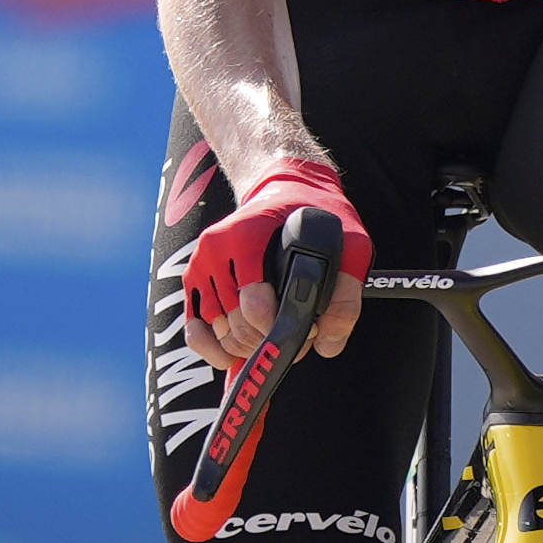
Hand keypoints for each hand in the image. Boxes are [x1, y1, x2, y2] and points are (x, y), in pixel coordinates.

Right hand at [182, 159, 371, 372]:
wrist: (285, 187)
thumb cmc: (316, 214)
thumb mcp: (349, 243)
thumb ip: (345, 293)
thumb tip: (328, 343)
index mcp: (247, 234)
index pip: (254, 306)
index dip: (282, 330)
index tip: (305, 328)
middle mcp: (217, 248)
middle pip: (237, 324)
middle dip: (268, 340)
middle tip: (296, 336)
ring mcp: (201, 263)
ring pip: (219, 331)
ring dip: (247, 346)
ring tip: (275, 336)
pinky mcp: (194, 278)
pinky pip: (194, 329)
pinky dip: (211, 349)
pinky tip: (232, 356)